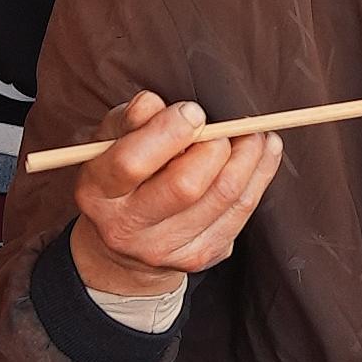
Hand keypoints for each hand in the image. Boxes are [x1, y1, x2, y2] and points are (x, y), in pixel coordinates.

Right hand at [65, 92, 281, 297]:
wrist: (123, 244)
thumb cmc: (122, 177)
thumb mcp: (111, 141)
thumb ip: (130, 120)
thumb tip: (154, 103)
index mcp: (97, 192)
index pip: (132, 162)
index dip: (169, 132)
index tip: (194, 111)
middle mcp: (126, 228)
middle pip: (185, 185)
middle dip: (216, 146)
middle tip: (228, 125)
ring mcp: (164, 248)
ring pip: (223, 197)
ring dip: (249, 157)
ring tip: (255, 133)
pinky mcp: (198, 257)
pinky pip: (241, 212)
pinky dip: (259, 176)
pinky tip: (264, 153)